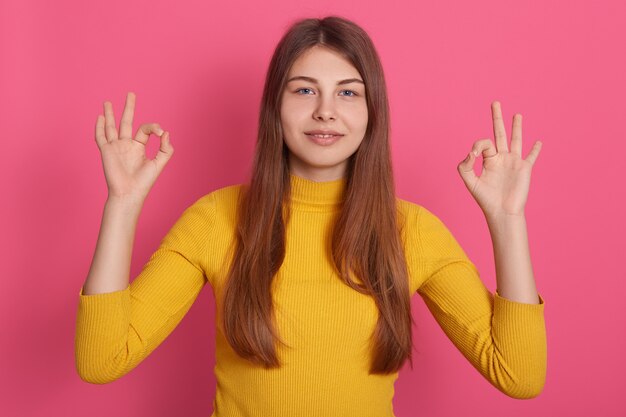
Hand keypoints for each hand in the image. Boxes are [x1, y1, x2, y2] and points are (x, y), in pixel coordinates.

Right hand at [95, 92, 173, 202]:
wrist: (129, 192)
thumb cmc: (144, 181)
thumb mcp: (160, 163)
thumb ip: (166, 149)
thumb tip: (166, 132)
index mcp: (139, 147)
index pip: (145, 130)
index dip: (153, 127)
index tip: (160, 133)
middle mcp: (126, 145)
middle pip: (127, 122)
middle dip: (129, 108)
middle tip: (131, 94)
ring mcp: (115, 147)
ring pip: (111, 126)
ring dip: (109, 114)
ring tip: (107, 102)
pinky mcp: (106, 151)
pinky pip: (100, 137)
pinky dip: (99, 127)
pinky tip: (99, 116)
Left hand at [457, 101, 541, 219]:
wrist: (502, 211)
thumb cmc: (485, 199)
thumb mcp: (469, 181)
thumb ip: (464, 166)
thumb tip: (471, 152)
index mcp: (488, 160)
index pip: (483, 143)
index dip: (478, 145)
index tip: (474, 155)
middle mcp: (500, 158)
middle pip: (498, 133)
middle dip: (497, 118)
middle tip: (495, 102)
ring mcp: (514, 162)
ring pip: (516, 140)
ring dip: (517, 127)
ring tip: (517, 114)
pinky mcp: (525, 168)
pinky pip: (532, 156)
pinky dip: (536, 149)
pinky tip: (539, 141)